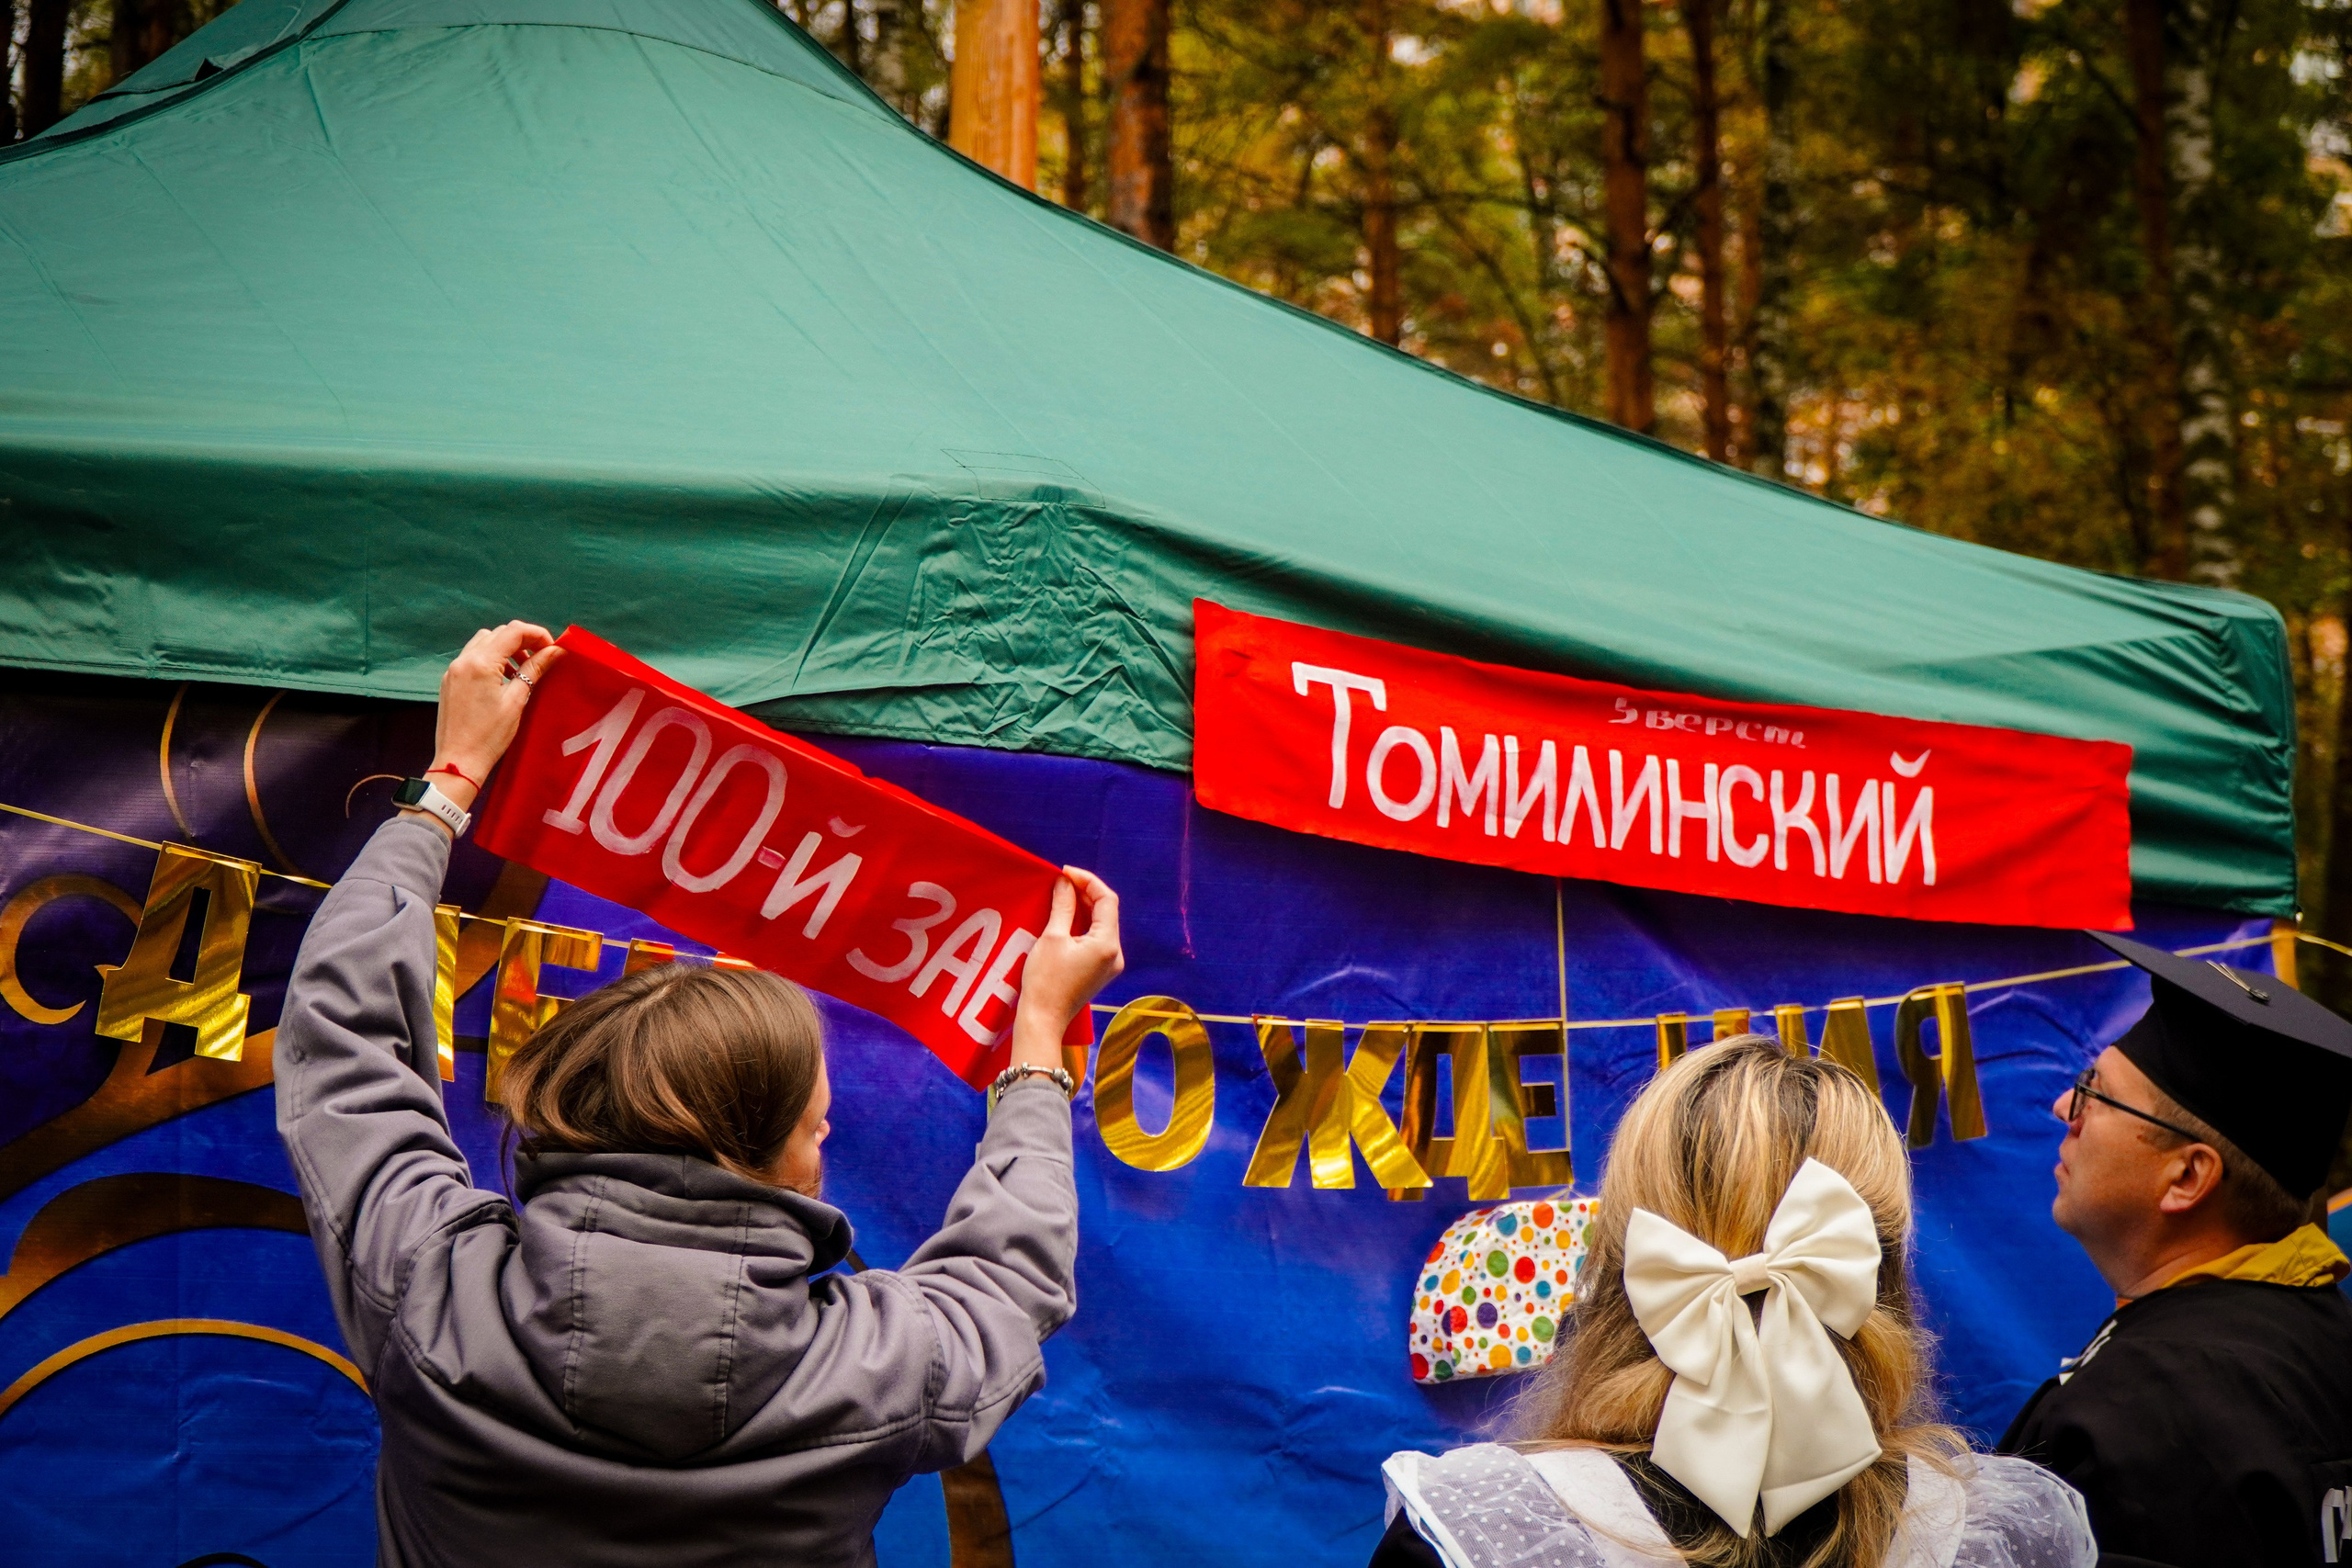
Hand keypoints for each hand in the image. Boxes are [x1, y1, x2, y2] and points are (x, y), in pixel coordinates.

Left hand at [423, 622, 559, 811]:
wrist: (459, 761)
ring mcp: (453, 669)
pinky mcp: (449, 680)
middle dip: (522, 640)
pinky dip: (491, 659)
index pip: (513, 631)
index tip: (552, 649)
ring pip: (483, 642)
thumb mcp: (517, 700)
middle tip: (541, 658)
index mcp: (481, 663)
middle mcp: (463, 660)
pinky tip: (503, 679)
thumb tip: (555, 651)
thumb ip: (534, 669)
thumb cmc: (490, 736)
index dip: (537, 634)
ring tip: (522, 669)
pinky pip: (472, 657)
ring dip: (506, 648)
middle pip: (498, 633)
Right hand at [1008, 867, 1122, 1069]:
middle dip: (1085, 893)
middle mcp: (1115, 954)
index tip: (1065, 872)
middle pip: (1106, 912)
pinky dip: (1083, 924)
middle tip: (1061, 881)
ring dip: (1083, 908)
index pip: (1106, 900)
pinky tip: (1066, 916)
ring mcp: (1109, 964)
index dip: (1087, 881)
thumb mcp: (1052, 937)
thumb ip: (1063, 906)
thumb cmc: (1044, 980)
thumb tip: (1065, 882)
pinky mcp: (1099, 971)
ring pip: (1101, 925)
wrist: (1042, 1020)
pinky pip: (1096, 939)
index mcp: (1108, 944)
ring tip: (1061, 895)